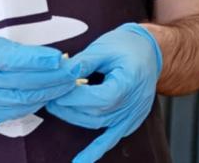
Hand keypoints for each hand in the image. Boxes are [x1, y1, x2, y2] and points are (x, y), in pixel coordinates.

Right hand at [0, 36, 79, 126]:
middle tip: (72, 72)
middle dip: (51, 77)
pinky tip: (46, 96)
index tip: (58, 58)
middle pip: (20, 83)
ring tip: (65, 84)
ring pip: (20, 101)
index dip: (37, 60)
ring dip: (47, 93)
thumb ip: (18, 52)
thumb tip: (51, 58)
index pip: (10, 59)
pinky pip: (13, 112)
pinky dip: (33, 104)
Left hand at [47, 23, 162, 162]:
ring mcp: (131, 116)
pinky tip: (81, 162)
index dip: (75, 97)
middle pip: (95, 113)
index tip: (57, 89)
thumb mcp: (104, 47)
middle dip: (69, 106)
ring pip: (97, 124)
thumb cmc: (128, 46)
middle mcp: (133, 104)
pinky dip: (95, 151)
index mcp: (129, 83)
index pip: (98, 97)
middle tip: (49, 96)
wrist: (149, 52)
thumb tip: (62, 71)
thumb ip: (83, 62)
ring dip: (74, 118)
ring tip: (56, 106)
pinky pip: (110, 139)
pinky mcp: (128, 121)